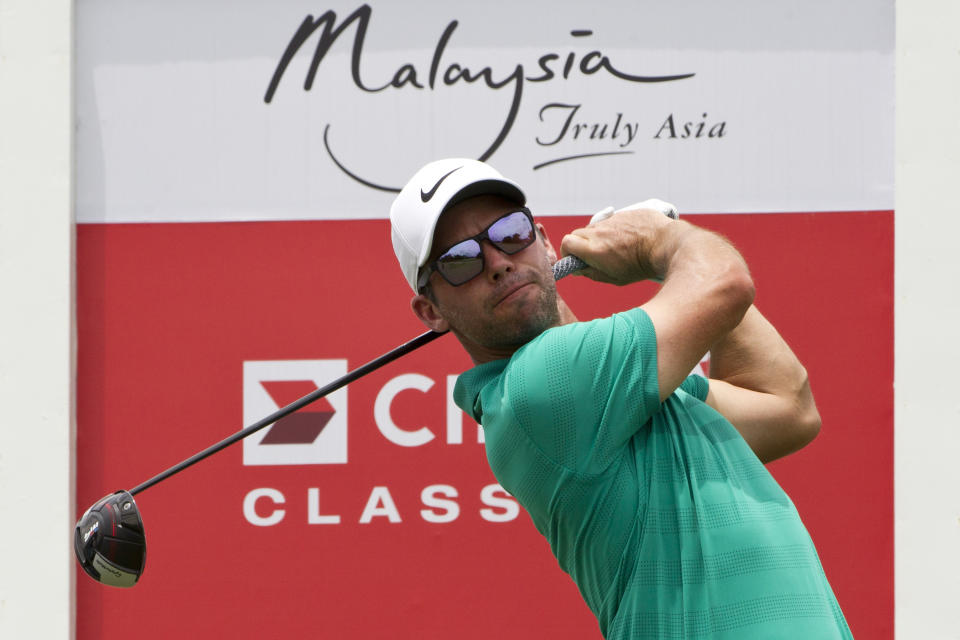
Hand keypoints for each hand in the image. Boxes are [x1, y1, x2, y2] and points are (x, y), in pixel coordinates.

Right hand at [560, 204, 677, 284]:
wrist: (666, 246)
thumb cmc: (641, 266)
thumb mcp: (614, 278)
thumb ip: (592, 273)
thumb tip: (578, 269)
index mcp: (594, 249)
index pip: (566, 242)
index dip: (568, 251)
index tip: (574, 258)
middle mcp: (599, 231)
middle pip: (578, 233)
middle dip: (582, 244)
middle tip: (594, 255)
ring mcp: (612, 219)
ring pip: (596, 226)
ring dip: (599, 236)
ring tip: (617, 247)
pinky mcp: (624, 212)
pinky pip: (613, 220)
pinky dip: (616, 229)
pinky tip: (630, 238)